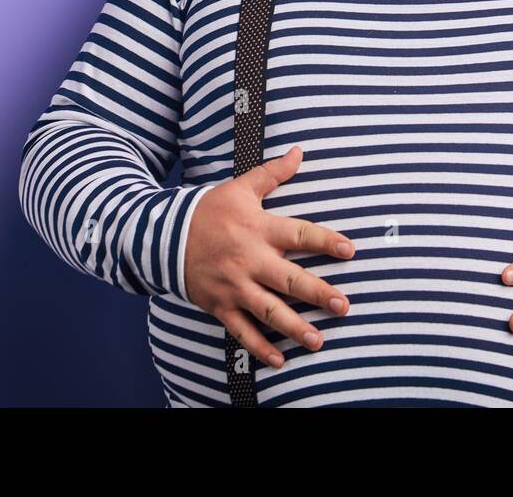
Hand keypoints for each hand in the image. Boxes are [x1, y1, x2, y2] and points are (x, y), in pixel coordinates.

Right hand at [184, 146, 355, 368]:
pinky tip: (280, 361)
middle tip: (343, 305)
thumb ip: (272, 173)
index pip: (299, 235)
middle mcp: (250, 260)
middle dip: (317, 294)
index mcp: (259, 229)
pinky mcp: (221, 305)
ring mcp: (235, 286)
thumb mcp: (240, 187)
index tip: (350, 250)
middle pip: (289, 280)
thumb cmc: (210, 211)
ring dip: (295, 328)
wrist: (162, 236)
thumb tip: (299, 151)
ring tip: (319, 341)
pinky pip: (242, 331)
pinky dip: (260, 347)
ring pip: (269, 311)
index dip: (325, 242)